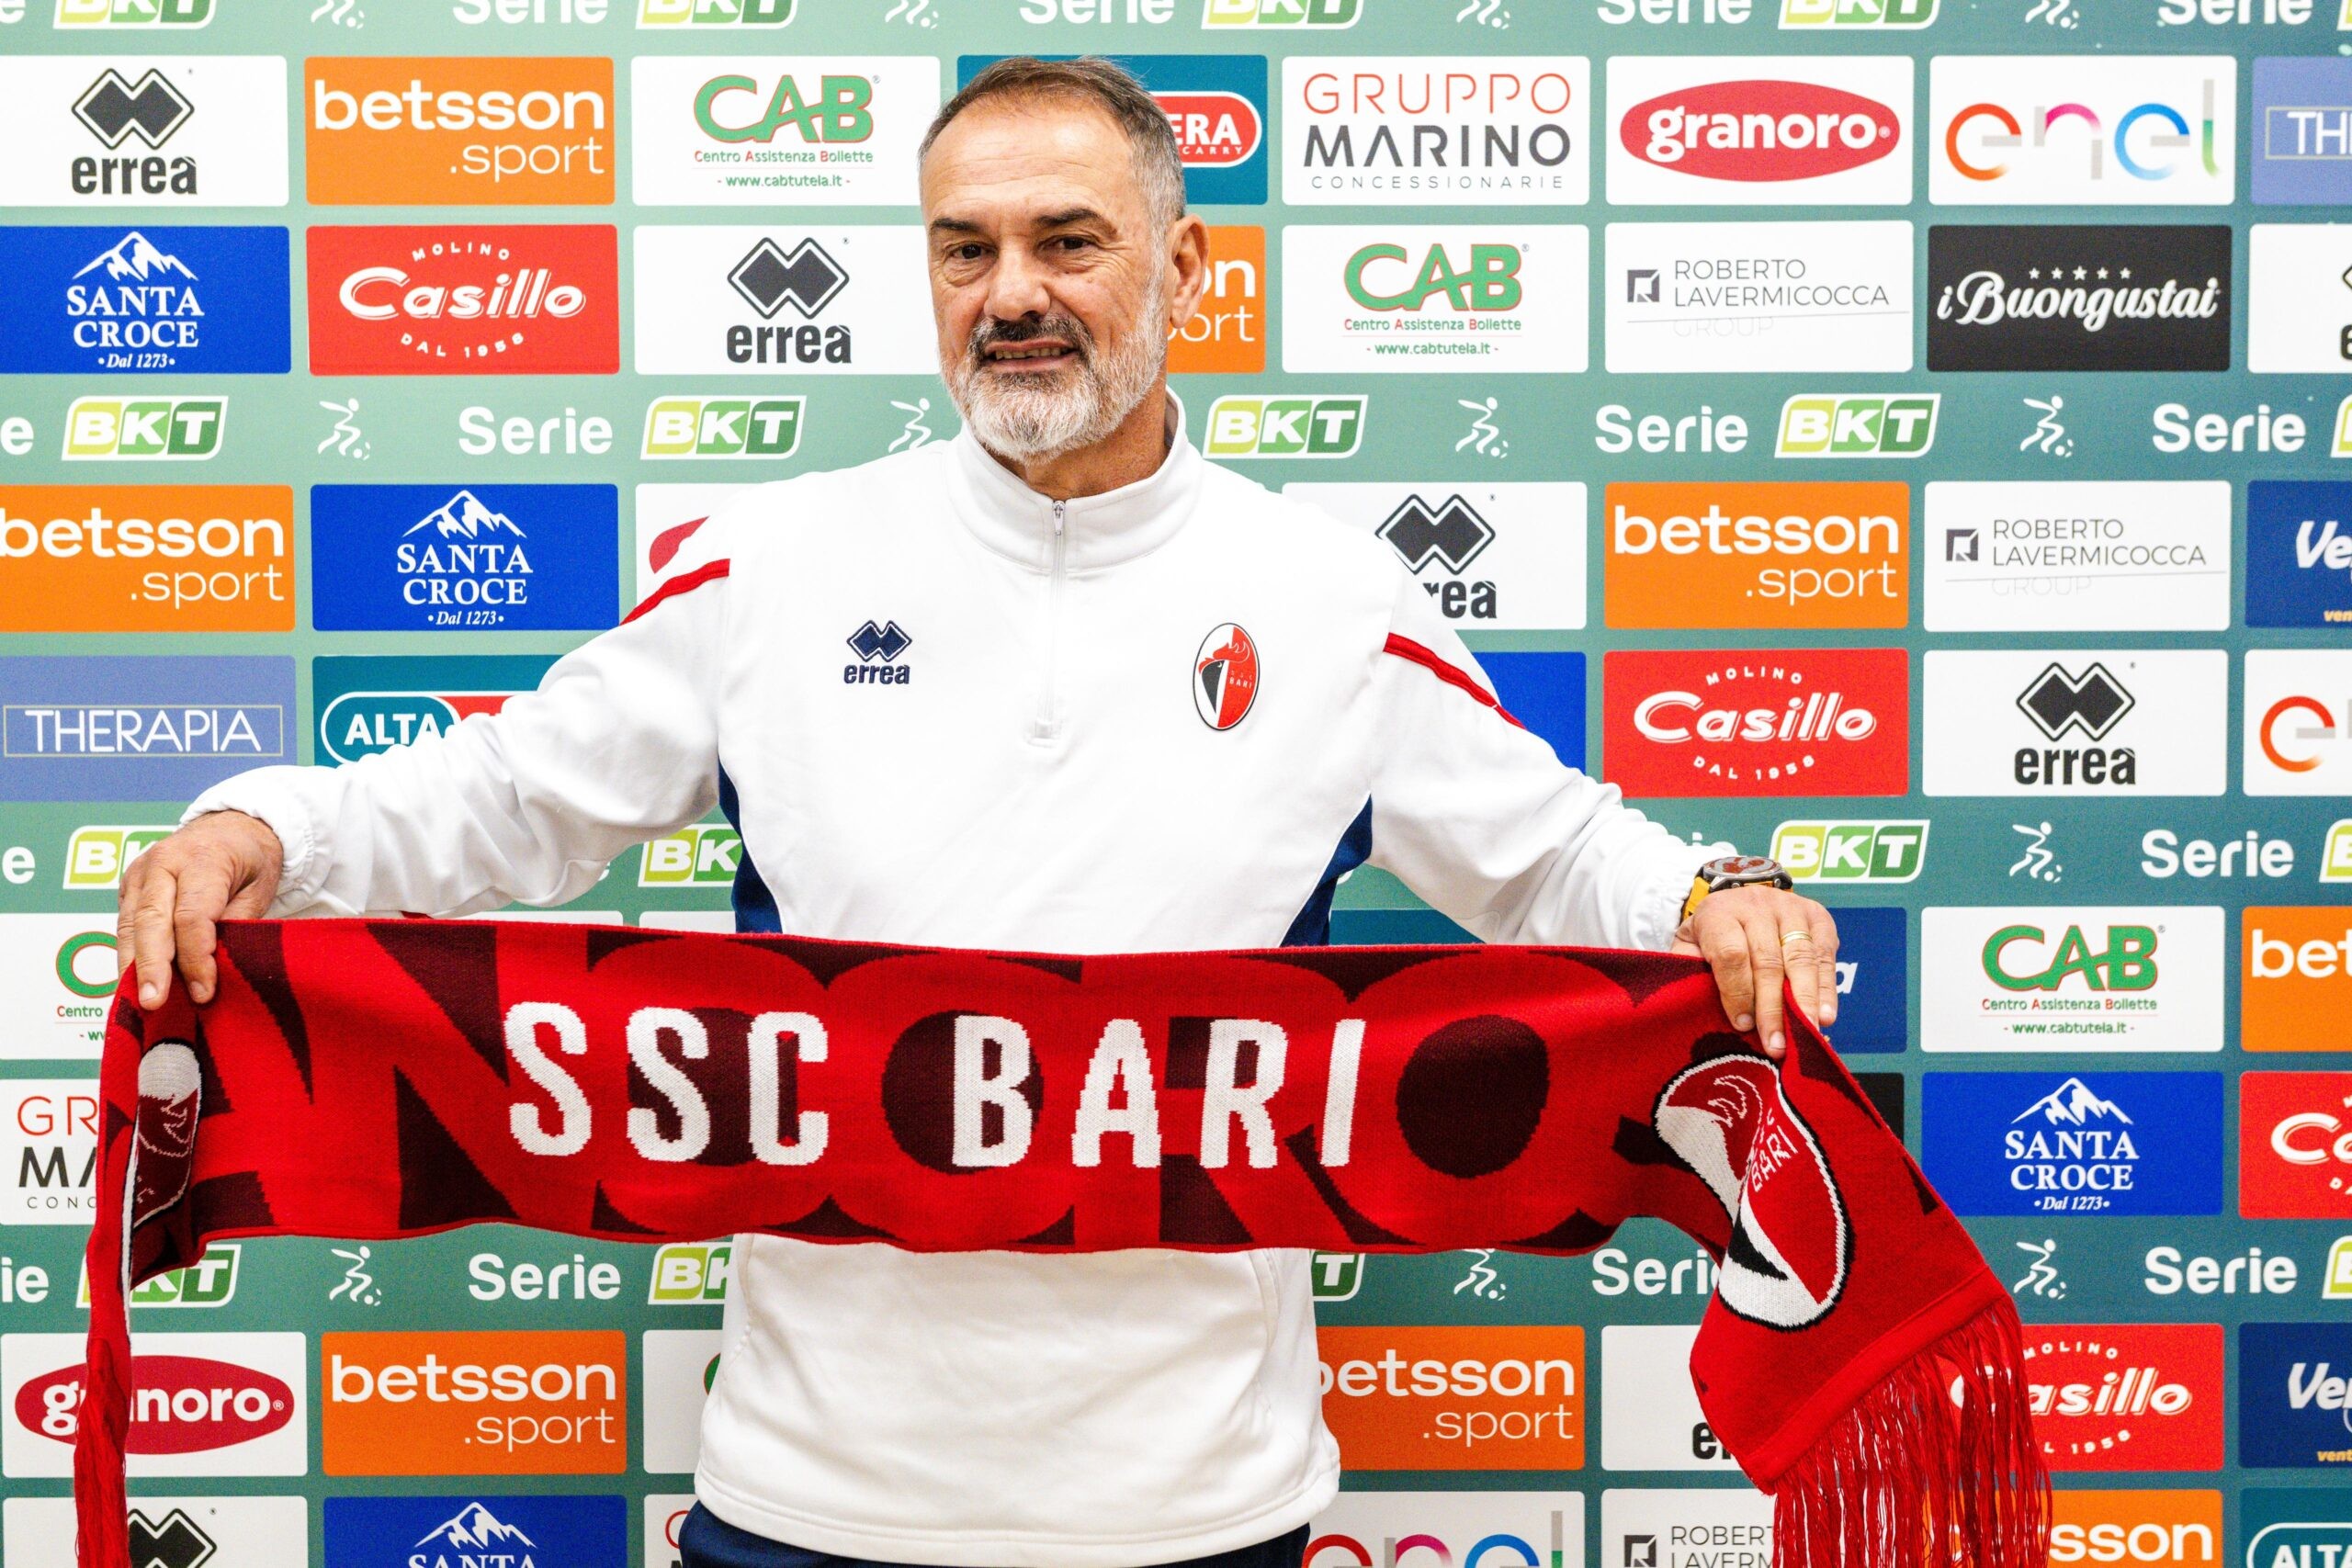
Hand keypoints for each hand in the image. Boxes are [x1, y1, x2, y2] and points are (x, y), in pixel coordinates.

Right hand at [117, 811, 284, 1011]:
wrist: (231, 828)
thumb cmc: (250, 860)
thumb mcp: (260, 888)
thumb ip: (237, 924)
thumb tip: (216, 970)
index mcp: (203, 858)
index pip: (192, 915)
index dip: (196, 957)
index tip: (203, 992)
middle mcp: (163, 862)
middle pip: (151, 920)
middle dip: (152, 966)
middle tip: (154, 1002)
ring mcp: (140, 873)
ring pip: (130, 925)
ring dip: (133, 966)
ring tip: (140, 1002)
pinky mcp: (129, 887)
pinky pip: (126, 926)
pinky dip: (130, 956)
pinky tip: (136, 984)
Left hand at [1670, 886, 1838, 1061]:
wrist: (1736, 901)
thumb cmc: (1711, 937)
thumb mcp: (1689, 948)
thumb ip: (1690, 974)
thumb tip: (1699, 1012)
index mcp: (1718, 913)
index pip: (1731, 955)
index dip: (1738, 993)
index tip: (1742, 1025)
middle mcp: (1755, 905)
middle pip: (1768, 961)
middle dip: (1773, 1008)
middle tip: (1775, 1044)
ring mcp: (1790, 908)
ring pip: (1801, 958)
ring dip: (1805, 1002)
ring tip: (1806, 1033)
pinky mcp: (1817, 916)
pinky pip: (1825, 956)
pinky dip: (1826, 989)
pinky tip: (1825, 1016)